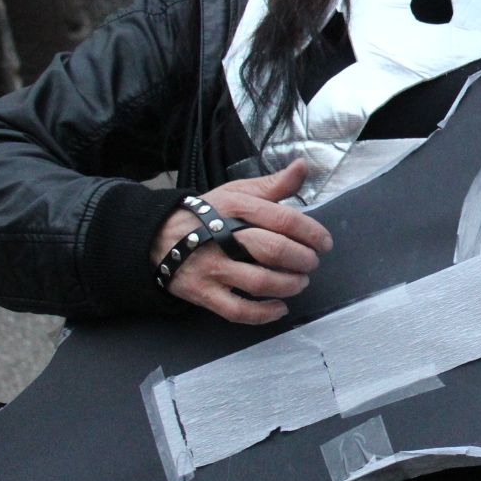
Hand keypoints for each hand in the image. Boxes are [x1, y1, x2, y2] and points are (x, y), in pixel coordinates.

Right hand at [153, 160, 333, 323]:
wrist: (156, 237)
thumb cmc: (206, 214)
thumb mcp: (237, 193)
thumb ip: (273, 184)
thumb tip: (302, 166)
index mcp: (236, 208)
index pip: (284, 220)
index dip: (311, 233)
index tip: (325, 243)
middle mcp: (223, 238)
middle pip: (274, 250)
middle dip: (303, 259)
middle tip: (312, 263)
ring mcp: (212, 268)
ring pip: (259, 282)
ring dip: (289, 285)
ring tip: (300, 282)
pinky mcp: (203, 293)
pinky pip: (237, 310)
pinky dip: (263, 313)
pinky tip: (280, 308)